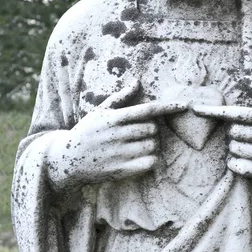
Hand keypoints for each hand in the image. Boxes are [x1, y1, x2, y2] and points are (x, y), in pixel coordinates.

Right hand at [46, 79, 187, 192]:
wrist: (66, 160)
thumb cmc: (86, 132)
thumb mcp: (100, 111)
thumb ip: (121, 98)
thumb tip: (137, 81)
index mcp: (114, 118)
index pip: (147, 110)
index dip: (168, 107)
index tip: (185, 105)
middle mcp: (117, 134)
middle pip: (153, 129)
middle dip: (152, 130)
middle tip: (142, 133)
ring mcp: (119, 153)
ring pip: (152, 146)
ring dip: (151, 145)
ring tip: (139, 145)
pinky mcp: (120, 169)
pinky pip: (149, 163)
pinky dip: (151, 159)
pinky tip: (142, 157)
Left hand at [192, 83, 251, 200]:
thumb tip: (244, 77)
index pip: (237, 113)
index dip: (214, 112)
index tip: (196, 109)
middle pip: (233, 132)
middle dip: (231, 132)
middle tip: (239, 132)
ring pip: (234, 148)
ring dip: (232, 146)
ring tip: (242, 144)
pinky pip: (239, 167)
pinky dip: (233, 162)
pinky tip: (238, 157)